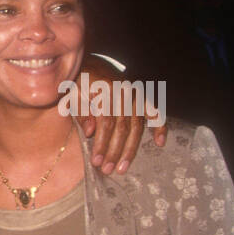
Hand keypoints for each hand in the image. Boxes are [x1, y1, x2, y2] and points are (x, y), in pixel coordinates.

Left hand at [78, 54, 167, 174]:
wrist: (88, 64)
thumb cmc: (77, 83)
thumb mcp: (73, 95)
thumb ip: (82, 113)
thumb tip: (91, 132)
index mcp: (106, 90)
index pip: (107, 122)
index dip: (102, 143)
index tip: (96, 161)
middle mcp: (125, 91)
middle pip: (123, 127)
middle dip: (115, 151)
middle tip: (107, 170)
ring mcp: (135, 93)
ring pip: (137, 125)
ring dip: (130, 149)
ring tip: (122, 168)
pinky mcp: (141, 96)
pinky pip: (154, 111)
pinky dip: (160, 126)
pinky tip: (160, 143)